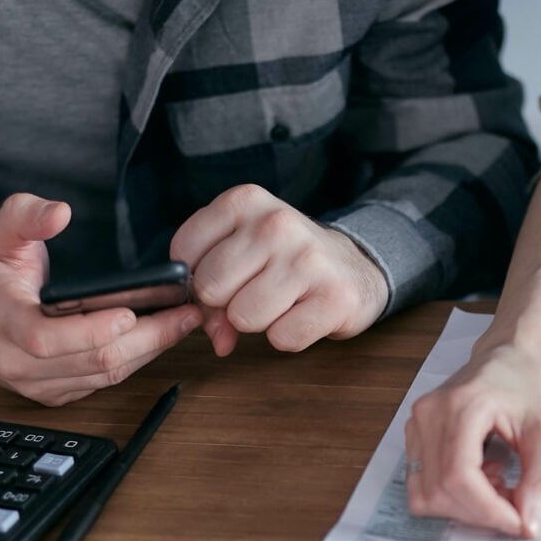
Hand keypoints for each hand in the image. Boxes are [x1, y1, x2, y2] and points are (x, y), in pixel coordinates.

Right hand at [0, 194, 202, 405]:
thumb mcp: (0, 237)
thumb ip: (25, 216)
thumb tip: (59, 212)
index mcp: (3, 322)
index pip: (46, 338)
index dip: (92, 330)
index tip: (131, 312)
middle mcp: (19, 361)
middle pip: (95, 360)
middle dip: (149, 337)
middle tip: (186, 313)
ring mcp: (40, 384)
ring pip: (107, 375)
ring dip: (152, 350)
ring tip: (184, 322)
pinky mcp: (58, 394)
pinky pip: (107, 383)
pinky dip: (140, 360)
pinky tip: (162, 338)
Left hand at [169, 184, 388, 356]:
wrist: (356, 267)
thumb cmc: (289, 261)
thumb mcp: (243, 251)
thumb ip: (211, 289)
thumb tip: (218, 339)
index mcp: (246, 201)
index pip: (184, 253)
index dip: (198, 278)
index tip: (226, 277)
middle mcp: (276, 224)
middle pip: (211, 289)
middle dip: (228, 303)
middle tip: (256, 293)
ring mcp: (308, 260)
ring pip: (244, 318)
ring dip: (260, 322)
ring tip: (283, 302)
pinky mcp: (334, 298)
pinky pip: (282, 338)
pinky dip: (289, 337)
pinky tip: (304, 315)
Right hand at [404, 343, 540, 537]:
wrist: (507, 356)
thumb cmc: (526, 385)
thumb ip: (540, 478)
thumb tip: (529, 525)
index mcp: (462, 406)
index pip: (459, 476)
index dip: (487, 510)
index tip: (518, 523)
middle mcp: (429, 414)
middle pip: (439, 491)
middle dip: (479, 513)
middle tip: (514, 506)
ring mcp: (416, 424)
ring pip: (425, 494)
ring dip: (463, 506)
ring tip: (497, 484)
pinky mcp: (413, 434)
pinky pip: (421, 483)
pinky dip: (451, 495)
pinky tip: (481, 476)